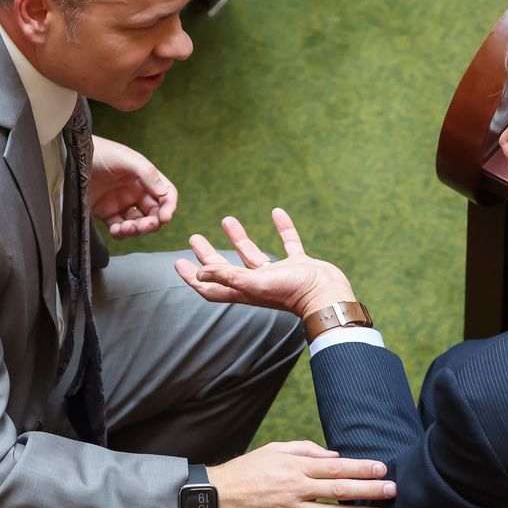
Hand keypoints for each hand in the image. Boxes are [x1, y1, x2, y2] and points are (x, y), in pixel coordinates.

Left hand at [88, 137, 176, 238]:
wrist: (71, 157)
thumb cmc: (100, 153)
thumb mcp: (126, 159)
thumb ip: (147, 174)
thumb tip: (165, 194)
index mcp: (145, 178)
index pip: (165, 195)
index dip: (169, 207)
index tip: (165, 218)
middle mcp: (136, 191)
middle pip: (154, 213)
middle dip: (151, 223)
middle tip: (142, 226)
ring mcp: (121, 203)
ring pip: (137, 223)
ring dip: (135, 230)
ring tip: (125, 228)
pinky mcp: (106, 212)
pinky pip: (118, 227)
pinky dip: (120, 233)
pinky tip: (116, 230)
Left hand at [174, 208, 354, 317]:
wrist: (328, 294)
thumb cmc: (292, 292)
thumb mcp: (255, 283)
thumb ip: (228, 276)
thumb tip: (199, 273)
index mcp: (245, 290)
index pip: (211, 287)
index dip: (193, 278)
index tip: (179, 262)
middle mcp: (259, 282)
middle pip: (226, 268)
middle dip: (209, 254)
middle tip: (194, 238)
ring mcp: (279, 273)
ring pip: (253, 254)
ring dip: (239, 238)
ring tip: (226, 219)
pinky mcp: (298, 264)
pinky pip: (288, 242)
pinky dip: (282, 228)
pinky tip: (276, 213)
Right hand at [207, 441, 394, 507]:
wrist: (216, 497)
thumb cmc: (246, 469)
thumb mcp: (274, 450)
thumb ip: (305, 450)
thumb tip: (334, 455)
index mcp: (295, 467)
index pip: (335, 467)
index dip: (360, 468)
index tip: (381, 468)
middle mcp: (296, 489)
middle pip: (339, 490)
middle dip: (368, 490)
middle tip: (392, 490)